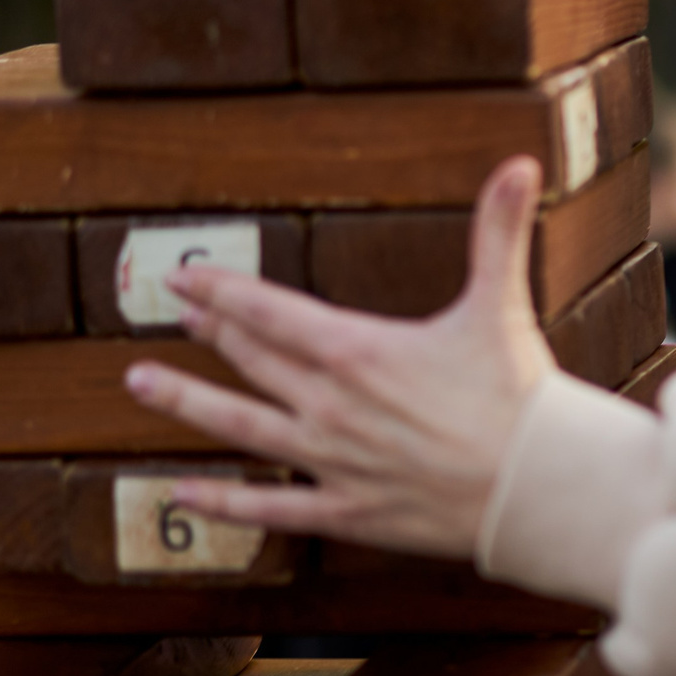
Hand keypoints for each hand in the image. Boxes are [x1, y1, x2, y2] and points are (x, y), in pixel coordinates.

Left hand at [124, 157, 555, 554]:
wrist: (537, 487)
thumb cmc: (518, 394)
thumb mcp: (501, 306)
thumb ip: (499, 233)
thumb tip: (520, 164)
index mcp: (357, 351)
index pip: (270, 313)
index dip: (222, 291)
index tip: (184, 277)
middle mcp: (331, 405)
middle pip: (252, 359)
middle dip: (210, 330)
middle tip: (171, 311)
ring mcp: (333, 461)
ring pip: (240, 426)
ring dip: (185, 402)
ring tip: (138, 383)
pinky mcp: (347, 511)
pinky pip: (269, 504)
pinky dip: (222, 501)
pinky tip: (179, 493)